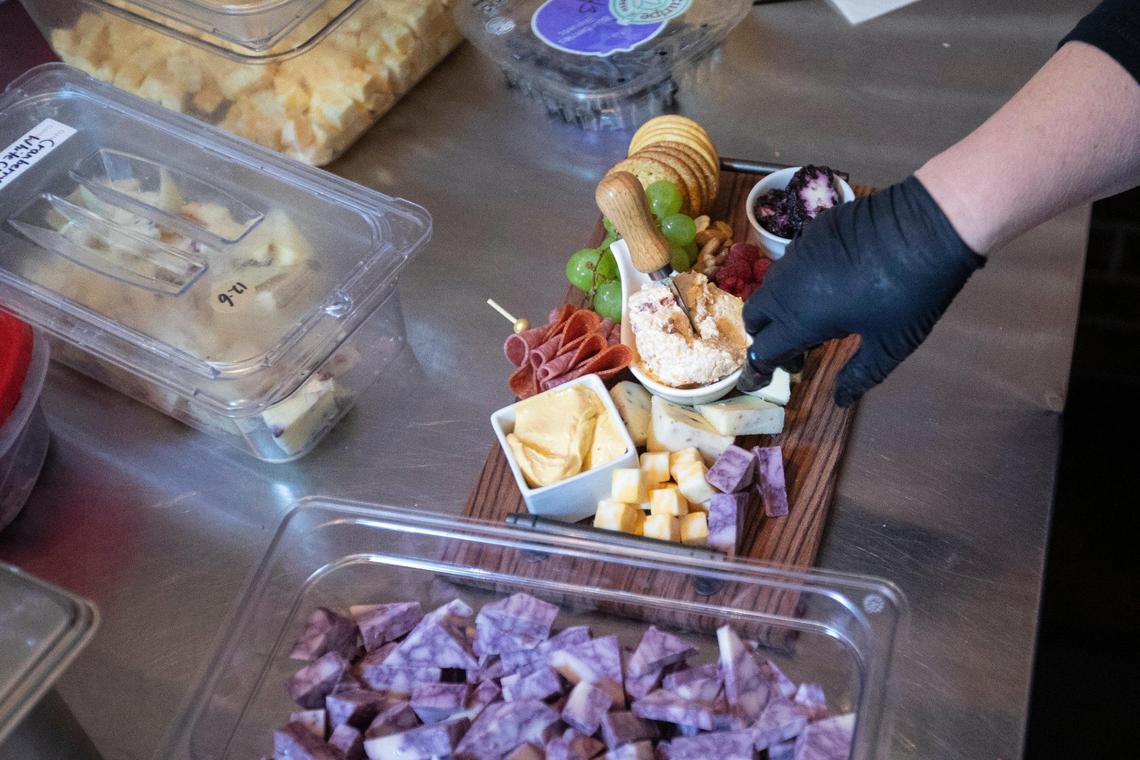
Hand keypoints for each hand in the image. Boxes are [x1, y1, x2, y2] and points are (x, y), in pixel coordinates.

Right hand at [742, 177, 985, 405]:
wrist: (928, 227)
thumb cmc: (911, 294)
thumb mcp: (888, 345)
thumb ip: (859, 375)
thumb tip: (840, 401)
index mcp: (800, 319)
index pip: (762, 350)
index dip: (760, 370)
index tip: (763, 380)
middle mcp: (788, 285)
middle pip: (754, 315)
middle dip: (764, 335)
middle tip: (795, 347)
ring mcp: (797, 253)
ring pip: (771, 286)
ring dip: (781, 306)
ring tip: (818, 316)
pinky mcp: (812, 230)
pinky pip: (793, 259)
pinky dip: (800, 278)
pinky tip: (833, 281)